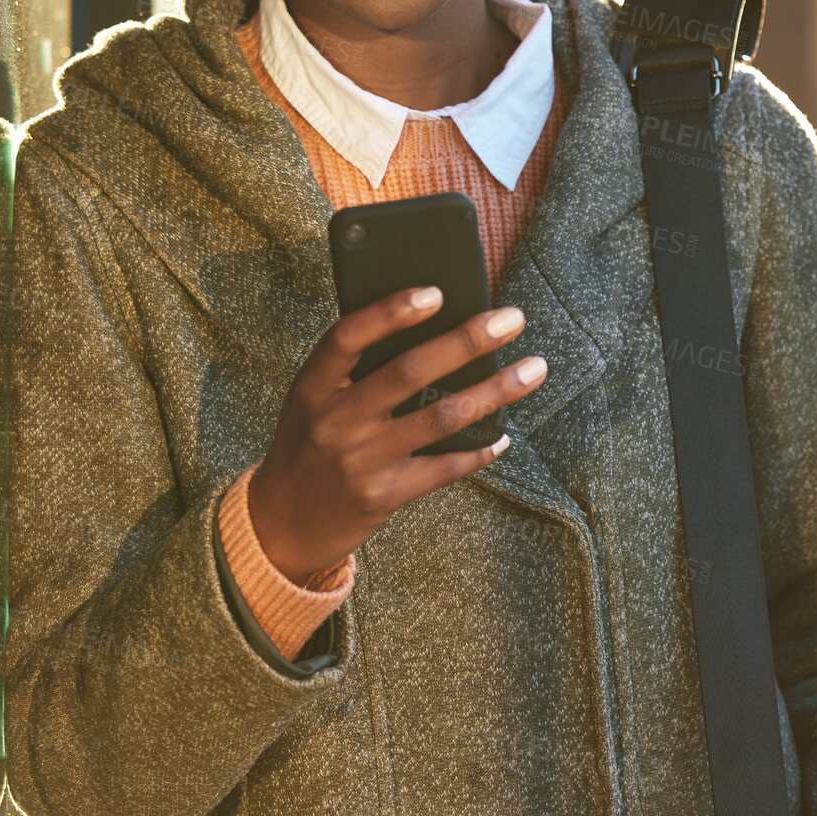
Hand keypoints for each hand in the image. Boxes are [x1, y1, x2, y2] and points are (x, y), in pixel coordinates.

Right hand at [247, 287, 546, 584]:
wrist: (282, 523)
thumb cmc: (310, 442)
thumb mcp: (313, 400)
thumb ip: (355, 369)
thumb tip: (434, 325)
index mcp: (313, 386)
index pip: (348, 337)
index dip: (390, 312)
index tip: (436, 291)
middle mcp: (336, 421)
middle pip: (409, 371)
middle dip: (467, 341)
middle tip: (512, 319)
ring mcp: (361, 460)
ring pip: (440, 418)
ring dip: (494, 392)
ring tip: (534, 369)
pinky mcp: (384, 495)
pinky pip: (444, 467)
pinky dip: (480, 448)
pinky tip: (504, 433)